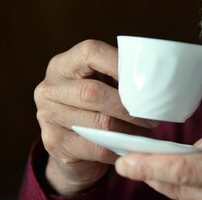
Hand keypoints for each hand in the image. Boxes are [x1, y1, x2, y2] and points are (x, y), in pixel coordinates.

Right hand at [34, 40, 156, 194]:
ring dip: (129, 130)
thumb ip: (118, 77)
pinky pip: (96, 146)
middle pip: (94, 92)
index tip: (145, 78)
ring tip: (145, 132)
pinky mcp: (53, 143)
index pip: (90, 52)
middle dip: (129, 106)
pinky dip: (118, 147)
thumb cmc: (94, 108)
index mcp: (62, 64)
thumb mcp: (101, 85)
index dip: (119, 62)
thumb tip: (154, 81)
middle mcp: (49, 88)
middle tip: (153, 116)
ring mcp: (47, 116)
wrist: (70, 149)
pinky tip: (128, 146)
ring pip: (99, 123)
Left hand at [115, 117, 201, 199]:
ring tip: (151, 169)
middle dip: (150, 176)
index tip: (124, 163)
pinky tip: (178, 182)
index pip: (184, 169)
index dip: (150, 166)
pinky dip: (184, 194)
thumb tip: (196, 146)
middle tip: (129, 163)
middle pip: (177, 190)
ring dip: (164, 185)